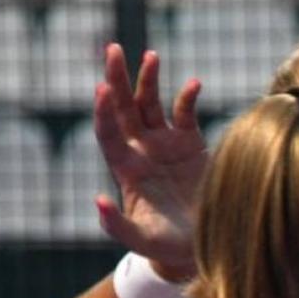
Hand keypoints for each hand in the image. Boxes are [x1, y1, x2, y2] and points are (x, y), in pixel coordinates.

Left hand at [93, 43, 204, 278]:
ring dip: (148, 80)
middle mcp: (142, 152)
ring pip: (151, 105)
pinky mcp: (191, 145)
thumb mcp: (142, 242)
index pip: (108, 134)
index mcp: (127, 170)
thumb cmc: (168, 247)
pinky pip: (186, 114)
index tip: (101, 89)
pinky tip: (192, 83)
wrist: (201, 245)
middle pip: (123, 108)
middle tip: (112, 49)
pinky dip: (187, 97)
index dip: (103, 112)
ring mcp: (166, 146)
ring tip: (149, 55)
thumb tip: (97, 200)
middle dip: (115, 79)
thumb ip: (117, 226)